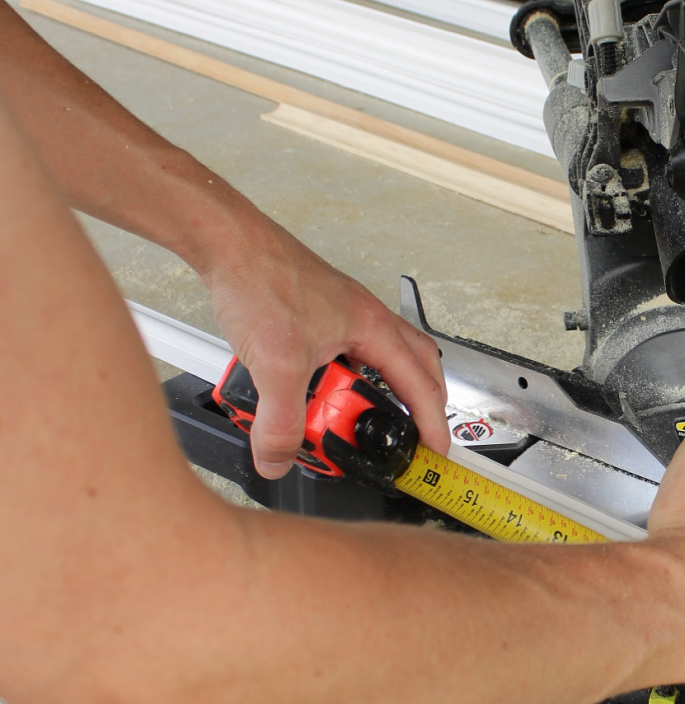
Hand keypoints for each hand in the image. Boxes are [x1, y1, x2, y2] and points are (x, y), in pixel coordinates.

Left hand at [202, 222, 448, 477]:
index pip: (421, 386)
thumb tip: (278, 460)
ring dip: (369, 392)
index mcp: (373, 328)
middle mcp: (364, 319)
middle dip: (417, 405)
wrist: (228, 244)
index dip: (432, 425)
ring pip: (377, 360)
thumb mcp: (276, 365)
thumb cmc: (262, 279)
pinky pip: (342, 354)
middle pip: (415, 367)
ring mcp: (341, 315)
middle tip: (408, 435)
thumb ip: (279, 422)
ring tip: (346, 417)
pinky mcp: (315, 314)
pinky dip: (336, 378)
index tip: (436, 452)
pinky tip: (309, 390)